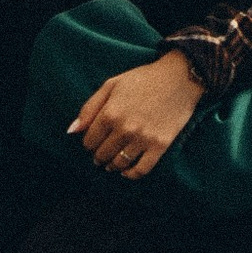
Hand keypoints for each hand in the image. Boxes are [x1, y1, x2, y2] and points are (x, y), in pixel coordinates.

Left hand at [71, 47, 203, 176]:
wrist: (179, 78)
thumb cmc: (143, 79)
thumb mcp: (112, 85)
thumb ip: (89, 108)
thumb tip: (72, 131)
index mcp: (110, 113)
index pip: (89, 141)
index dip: (88, 144)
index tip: (93, 143)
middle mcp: (124, 129)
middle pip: (102, 154)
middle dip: (98, 156)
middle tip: (100, 156)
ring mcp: (143, 139)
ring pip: (119, 163)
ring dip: (112, 166)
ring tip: (111, 164)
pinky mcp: (160, 146)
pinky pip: (141, 169)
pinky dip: (131, 174)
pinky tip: (127, 171)